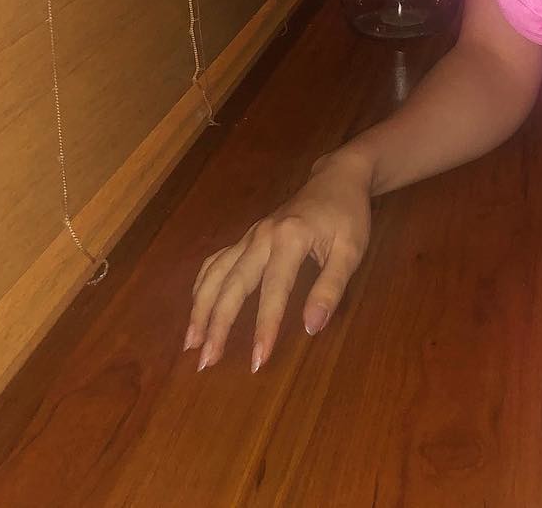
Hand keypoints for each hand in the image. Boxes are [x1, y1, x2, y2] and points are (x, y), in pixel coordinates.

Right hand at [184, 149, 373, 372]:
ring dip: (200, 308)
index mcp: (291, 239)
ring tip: (190, 343)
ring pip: (216, 272)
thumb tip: (311, 328)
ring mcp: (250, 234)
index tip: (256, 361)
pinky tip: (197, 307)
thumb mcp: (351, 251)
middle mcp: (262, 236)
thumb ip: (331, 288)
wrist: (338, 177)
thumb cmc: (348, 216)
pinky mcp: (247, 236)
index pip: (273, 290)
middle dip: (217, 324)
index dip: (264, 327)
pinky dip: (202, 285)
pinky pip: (216, 260)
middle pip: (232, 283)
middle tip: (204, 363)